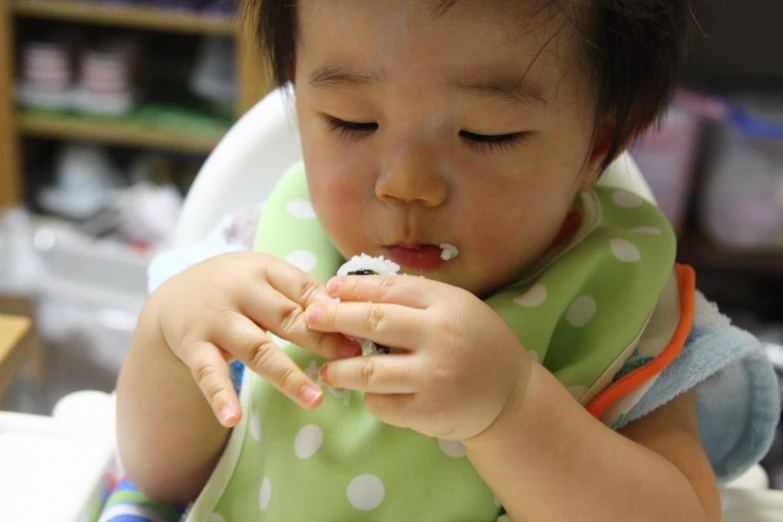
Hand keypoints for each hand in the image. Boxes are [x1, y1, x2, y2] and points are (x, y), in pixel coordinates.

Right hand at [151, 252, 359, 426]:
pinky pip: (207, 374)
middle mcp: (238, 291)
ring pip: (255, 348)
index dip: (331, 311)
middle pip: (284, 317)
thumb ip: (301, 293)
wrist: (174, 296)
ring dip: (286, 375)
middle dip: (319, 340)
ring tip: (315, 400)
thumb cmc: (237, 288)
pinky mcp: (193, 346)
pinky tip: (233, 418)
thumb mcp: (265, 277)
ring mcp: (214, 320)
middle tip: (351, 363)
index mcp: (263, 269)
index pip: (302, 287)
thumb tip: (349, 313)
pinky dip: (219, 396)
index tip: (359, 333)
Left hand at [304, 274, 530, 439]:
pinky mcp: (428, 411)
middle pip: (372, 322)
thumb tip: (355, 289)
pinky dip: (370, 398)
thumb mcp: (456, 308)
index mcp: (446, 304)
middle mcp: (440, 336)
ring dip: (339, 370)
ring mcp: (433, 376)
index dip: (352, 289)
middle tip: (310, 318)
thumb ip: (414, 298)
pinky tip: (370, 394)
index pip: (387, 289)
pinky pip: (381, 404)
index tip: (328, 289)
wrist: (511, 395)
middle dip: (333, 318)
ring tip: (327, 370)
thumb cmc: (476, 344)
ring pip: (367, 371)